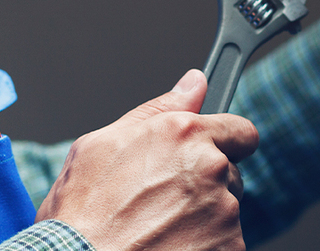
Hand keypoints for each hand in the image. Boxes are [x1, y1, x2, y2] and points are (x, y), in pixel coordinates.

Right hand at [36, 69, 258, 250]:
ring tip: (156, 230)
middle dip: (204, 184)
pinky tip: (167, 247)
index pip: (239, 130)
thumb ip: (157, 110)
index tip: (213, 155)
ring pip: (225, 210)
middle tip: (161, 203)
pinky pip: (225, 243)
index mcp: (183, 134)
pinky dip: (204, 247)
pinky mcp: (229, 248)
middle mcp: (210, 168)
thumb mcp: (100, 146)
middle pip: (228, 173)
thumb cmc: (80, 215)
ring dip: (202, 218)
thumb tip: (193, 84)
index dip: (226, 143)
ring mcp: (223, 213)